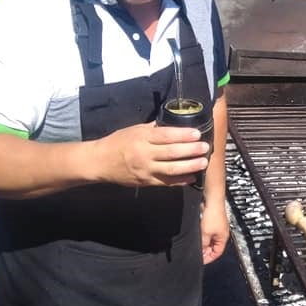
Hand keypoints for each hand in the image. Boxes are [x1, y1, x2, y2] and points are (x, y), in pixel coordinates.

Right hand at [95, 122, 210, 187]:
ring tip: (203, 162)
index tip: (197, 134)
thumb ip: (154, 128)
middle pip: (172, 152)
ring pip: (171, 169)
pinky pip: (166, 182)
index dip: (183, 135)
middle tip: (205, 147)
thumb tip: (173, 123)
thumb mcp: (134, 129)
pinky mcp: (146, 182)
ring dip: (190, 166)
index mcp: (142, 138)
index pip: (166, 136)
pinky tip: (192, 177)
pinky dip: (180, 181)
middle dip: (191, 150)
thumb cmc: (118, 143)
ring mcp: (145, 170)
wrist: (100, 162)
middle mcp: (144, 154)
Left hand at [201, 197, 229, 264]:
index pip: (217, 253)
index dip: (209, 258)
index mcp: (223, 238)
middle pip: (213, 247)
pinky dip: (202, 235)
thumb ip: (203, 243)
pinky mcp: (212, 222)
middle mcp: (221, 233)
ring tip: (195, 244)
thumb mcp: (205, 233)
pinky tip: (196, 235)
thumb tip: (200, 251)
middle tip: (196, 253)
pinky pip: (207, 232)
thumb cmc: (212, 215)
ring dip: (203, 242)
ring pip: (209, 239)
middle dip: (205, 250)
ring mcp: (217, 227)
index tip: (201, 261)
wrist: (212, 200)